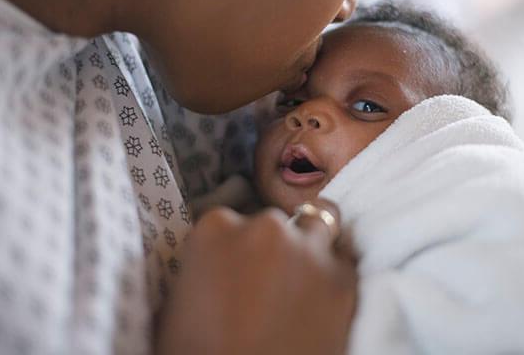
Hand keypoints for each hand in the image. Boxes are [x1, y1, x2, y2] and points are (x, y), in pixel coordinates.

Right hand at [157, 199, 356, 354]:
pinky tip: (323, 302)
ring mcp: (308, 250)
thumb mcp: (179, 302)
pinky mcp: (343, 281)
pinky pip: (345, 263)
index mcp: (215, 228)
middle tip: (268, 284)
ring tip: (304, 279)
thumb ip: (206, 265)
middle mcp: (265, 227)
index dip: (235, 249)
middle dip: (272, 246)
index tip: (236, 271)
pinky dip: (335, 276)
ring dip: (311, 245)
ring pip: (319, 224)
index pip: (230, 220)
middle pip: (275, 222)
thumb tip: (221, 265)